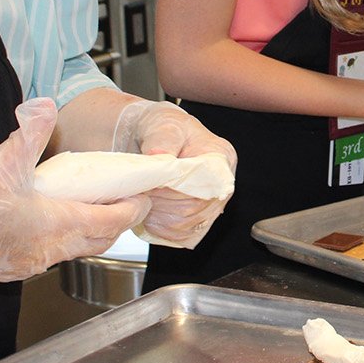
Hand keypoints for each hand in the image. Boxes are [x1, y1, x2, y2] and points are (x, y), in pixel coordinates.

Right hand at [0, 99, 148, 302]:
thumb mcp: (1, 163)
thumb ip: (29, 132)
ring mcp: (29, 264)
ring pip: (74, 250)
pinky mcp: (9, 269)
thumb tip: (46, 105)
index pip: (112, 222)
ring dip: (89, 232)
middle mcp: (49, 250)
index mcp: (57, 225)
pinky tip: (46, 224)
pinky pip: (48, 257)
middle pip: (100, 241)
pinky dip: (60, 241)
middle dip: (118, 223)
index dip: (133, 210)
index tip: (145, 196)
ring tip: (91, 207)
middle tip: (127, 202)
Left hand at [112, 100, 236, 246]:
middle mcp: (220, 183)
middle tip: (143, 192)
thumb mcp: (163, 126)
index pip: (207, 185)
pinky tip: (151, 216)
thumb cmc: (165, 130)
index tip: (154, 185)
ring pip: (189, 226)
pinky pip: (184, 236)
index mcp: (220, 158)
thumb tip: (158, 154)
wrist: (157, 138)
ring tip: (145, 202)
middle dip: (164, 205)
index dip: (178, 190)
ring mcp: (211, 203)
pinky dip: (164, 231)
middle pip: (196, 209)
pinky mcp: (198, 217)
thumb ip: (163, 140)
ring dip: (161, 219)